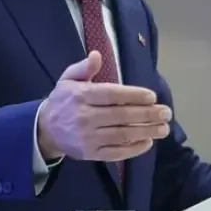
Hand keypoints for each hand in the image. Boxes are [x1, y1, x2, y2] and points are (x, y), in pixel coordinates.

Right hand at [37, 50, 172, 161]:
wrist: (45, 130)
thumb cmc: (63, 101)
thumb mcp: (68, 79)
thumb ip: (84, 68)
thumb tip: (97, 55)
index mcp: (81, 96)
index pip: (112, 95)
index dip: (133, 95)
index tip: (152, 96)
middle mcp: (85, 117)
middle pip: (121, 116)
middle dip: (147, 114)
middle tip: (166, 112)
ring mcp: (88, 138)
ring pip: (122, 135)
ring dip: (146, 131)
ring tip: (164, 128)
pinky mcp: (91, 154)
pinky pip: (116, 153)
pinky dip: (133, 149)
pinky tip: (148, 142)